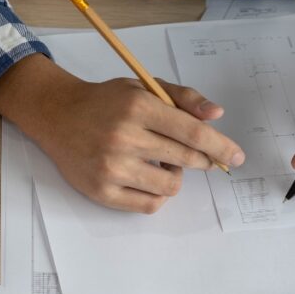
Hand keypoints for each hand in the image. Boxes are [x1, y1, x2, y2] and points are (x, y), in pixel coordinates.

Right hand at [0, 55, 244, 212]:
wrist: (57, 115)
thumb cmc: (106, 102)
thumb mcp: (143, 87)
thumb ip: (183, 98)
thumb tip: (216, 115)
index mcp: (138, 107)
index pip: (192, 133)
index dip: (220, 146)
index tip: (237, 156)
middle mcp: (124, 137)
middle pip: (185, 160)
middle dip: (202, 161)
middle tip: (201, 158)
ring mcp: (111, 168)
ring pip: (170, 186)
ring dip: (176, 177)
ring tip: (161, 162)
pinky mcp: (101, 191)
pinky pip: (149, 205)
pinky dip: (157, 195)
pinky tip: (149, 178)